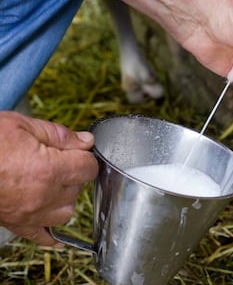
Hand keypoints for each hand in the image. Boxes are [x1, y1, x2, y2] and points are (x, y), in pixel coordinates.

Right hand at [0, 112, 97, 245]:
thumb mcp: (22, 125)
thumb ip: (59, 135)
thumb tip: (86, 141)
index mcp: (49, 169)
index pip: (88, 168)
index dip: (85, 156)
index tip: (77, 151)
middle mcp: (43, 196)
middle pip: (78, 188)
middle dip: (73, 173)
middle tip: (57, 161)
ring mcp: (29, 213)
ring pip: (66, 212)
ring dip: (64, 198)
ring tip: (51, 183)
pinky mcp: (16, 224)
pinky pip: (42, 236)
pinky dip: (51, 232)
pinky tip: (54, 227)